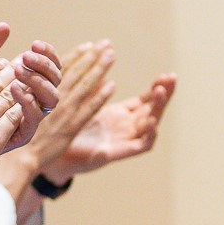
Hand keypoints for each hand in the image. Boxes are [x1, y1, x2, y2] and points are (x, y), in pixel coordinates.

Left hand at [2, 40, 63, 151]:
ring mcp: (29, 116)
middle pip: (56, 79)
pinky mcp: (23, 133)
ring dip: (39, 80)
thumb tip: (5, 26)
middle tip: (26, 57)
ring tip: (19, 70)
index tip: (35, 44)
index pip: (49, 65)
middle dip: (45, 65)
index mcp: (25, 81)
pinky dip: (28, 100)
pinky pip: (36, 117)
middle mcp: (32, 98)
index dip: (48, 54)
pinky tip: (13, 88)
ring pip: (52, 97)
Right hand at [23, 43, 116, 170]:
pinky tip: (112, 85)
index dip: (74, 54)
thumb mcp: (17, 103)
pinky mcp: (71, 128)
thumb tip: (20, 67)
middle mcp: (54, 98)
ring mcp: (64, 112)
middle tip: (105, 43)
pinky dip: (100, 97)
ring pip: (84, 85)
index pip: (59, 67)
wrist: (20, 157)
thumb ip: (26, 87)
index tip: (87, 45)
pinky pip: (89, 109)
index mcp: (41, 91)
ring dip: (99, 69)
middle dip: (90, 56)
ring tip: (111, 55)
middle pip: (74, 72)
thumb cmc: (13, 130)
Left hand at [41, 72, 175, 183]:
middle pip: (152, 109)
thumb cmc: (66, 131)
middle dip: (163, 94)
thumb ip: (93, 90)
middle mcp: (125, 127)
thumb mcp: (82, 104)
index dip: (156, 88)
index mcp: (119, 115)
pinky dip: (149, 135)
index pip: (145, 100)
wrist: (52, 156)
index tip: (166, 75)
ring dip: (157, 108)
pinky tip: (152, 121)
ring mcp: (123, 140)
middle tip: (171, 78)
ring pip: (150, 124)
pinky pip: (140, 146)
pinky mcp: (117, 153)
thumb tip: (100, 68)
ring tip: (161, 92)